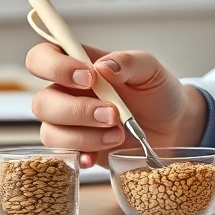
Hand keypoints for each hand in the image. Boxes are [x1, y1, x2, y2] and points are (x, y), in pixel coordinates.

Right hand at [25, 43, 207, 167]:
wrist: (172, 123)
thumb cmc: (156, 90)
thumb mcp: (150, 68)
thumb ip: (128, 62)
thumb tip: (103, 67)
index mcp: (77, 66)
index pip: (41, 58)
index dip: (54, 67)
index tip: (88, 78)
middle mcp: (66, 94)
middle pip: (42, 102)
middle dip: (77, 110)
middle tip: (113, 114)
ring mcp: (69, 124)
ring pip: (50, 132)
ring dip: (84, 136)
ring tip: (118, 135)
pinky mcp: (79, 148)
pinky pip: (64, 156)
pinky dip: (81, 156)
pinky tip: (98, 156)